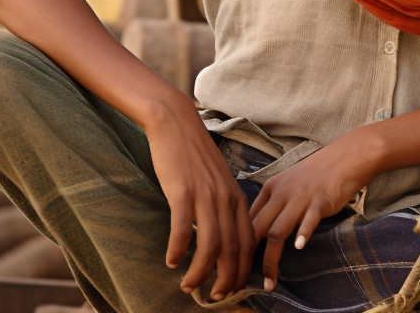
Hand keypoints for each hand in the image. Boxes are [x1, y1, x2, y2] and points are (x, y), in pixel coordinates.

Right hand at [143, 98, 255, 299]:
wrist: (176, 123)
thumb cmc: (195, 154)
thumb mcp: (218, 179)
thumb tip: (222, 235)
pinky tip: (171, 261)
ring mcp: (205, 195)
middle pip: (233, 250)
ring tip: (188, 286)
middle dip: (225, 280)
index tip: (231, 288)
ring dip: (199, 273)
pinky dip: (177, 251)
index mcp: (236, 197)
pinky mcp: (183, 192)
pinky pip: (182, 230)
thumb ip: (223, 203)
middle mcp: (225, 198)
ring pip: (209, 247)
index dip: (241, 270)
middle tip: (213, 297)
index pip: (248, 243)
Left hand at [249, 134, 379, 290]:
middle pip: (258, 228)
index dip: (241, 245)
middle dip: (250, 258)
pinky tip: (299, 246)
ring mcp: (301, 197)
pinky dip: (303, 232)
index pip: (248, 220)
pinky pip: (309, 219)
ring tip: (270, 281)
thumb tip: (260, 228)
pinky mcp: (321, 201)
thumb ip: (275, 203)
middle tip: (246, 282)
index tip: (241, 265)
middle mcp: (282, 192)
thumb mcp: (289, 182)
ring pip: (278, 230)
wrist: (346, 156)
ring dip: (272, 259)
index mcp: (271, 188)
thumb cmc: (317, 172)